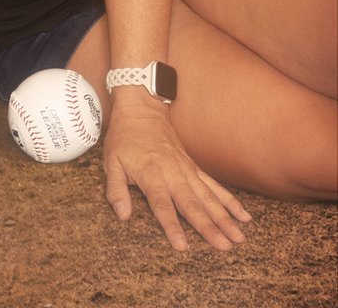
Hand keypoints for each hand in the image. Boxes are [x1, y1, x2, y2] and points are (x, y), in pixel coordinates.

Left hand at [103, 92, 251, 251]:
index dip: (172, 226)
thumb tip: (122, 215)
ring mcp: (186, 169)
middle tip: (225, 246)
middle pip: (192, 204)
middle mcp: (173, 173)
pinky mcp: (193, 166)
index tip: (183, 246)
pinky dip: (229, 200)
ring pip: (208, 197)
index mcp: (151, 174)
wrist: (140, 109)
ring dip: (224, 217)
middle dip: (209, 226)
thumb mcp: (110, 161)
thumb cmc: (123, 137)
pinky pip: (214, 185)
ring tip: (239, 237)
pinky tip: (243, 215)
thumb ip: (116, 189)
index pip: (162, 205)